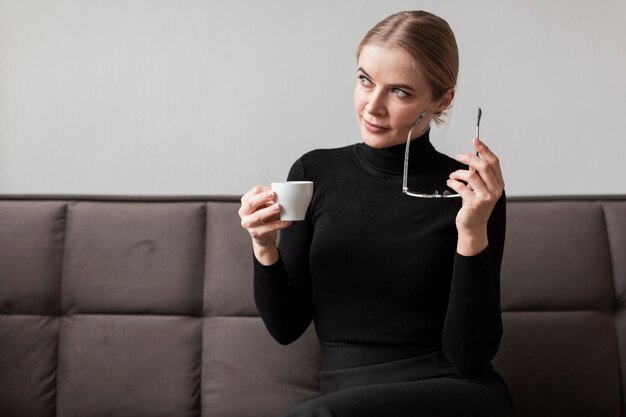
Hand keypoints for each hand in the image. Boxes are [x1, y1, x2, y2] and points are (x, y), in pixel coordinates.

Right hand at [239, 186, 291, 263]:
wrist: (264, 236)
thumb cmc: (265, 217)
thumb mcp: (266, 206)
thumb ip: (270, 199)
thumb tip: (281, 193)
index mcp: (245, 202)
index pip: (253, 192)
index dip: (264, 190)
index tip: (274, 190)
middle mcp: (243, 212)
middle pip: (251, 203)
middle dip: (262, 198)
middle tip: (273, 194)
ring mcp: (248, 223)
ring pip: (258, 216)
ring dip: (269, 210)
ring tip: (279, 207)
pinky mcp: (255, 233)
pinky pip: (268, 228)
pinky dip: (279, 224)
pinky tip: (287, 221)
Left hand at [446, 138, 504, 254]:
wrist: (473, 226)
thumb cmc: (475, 205)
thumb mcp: (479, 188)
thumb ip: (478, 174)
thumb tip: (471, 158)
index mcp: (498, 183)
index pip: (494, 162)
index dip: (484, 149)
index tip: (475, 140)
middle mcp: (495, 190)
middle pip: (484, 166)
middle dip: (469, 158)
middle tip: (458, 156)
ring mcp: (486, 197)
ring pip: (471, 175)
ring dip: (458, 172)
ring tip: (452, 175)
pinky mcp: (475, 204)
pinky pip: (461, 187)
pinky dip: (453, 182)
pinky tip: (450, 182)